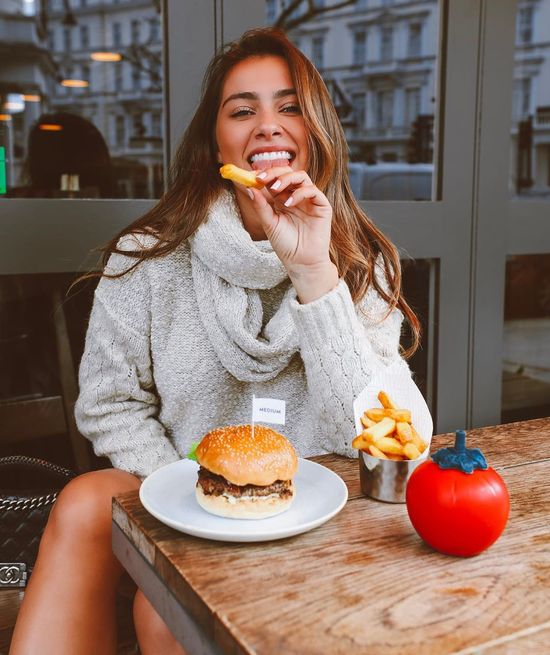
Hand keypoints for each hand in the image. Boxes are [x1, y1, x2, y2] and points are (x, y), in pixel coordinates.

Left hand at [248, 166, 338, 301]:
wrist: (301, 262)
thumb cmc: (285, 245)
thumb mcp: (269, 223)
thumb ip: (261, 206)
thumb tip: (250, 187)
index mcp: (282, 199)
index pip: (274, 179)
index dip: (264, 174)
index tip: (252, 175)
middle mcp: (296, 196)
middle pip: (288, 172)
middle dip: (274, 172)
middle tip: (261, 178)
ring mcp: (310, 200)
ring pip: (301, 176)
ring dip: (286, 179)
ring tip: (275, 189)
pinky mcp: (322, 205)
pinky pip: (312, 190)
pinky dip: (300, 193)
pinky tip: (289, 204)